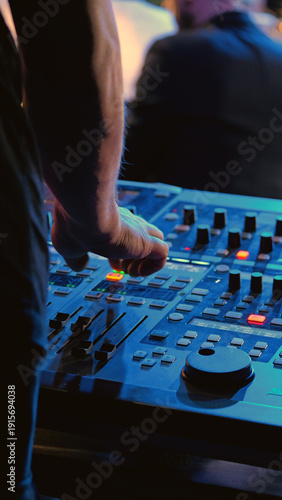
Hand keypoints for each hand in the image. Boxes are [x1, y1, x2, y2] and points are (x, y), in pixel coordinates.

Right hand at [51, 204, 168, 276]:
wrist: (85, 214)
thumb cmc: (74, 225)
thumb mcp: (68, 245)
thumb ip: (75, 257)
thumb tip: (79, 266)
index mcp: (110, 219)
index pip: (124, 232)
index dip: (119, 251)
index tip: (111, 262)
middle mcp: (127, 222)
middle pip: (143, 235)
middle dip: (133, 255)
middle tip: (119, 266)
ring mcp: (139, 231)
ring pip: (156, 242)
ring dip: (144, 262)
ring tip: (129, 271)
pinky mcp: (147, 242)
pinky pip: (162, 255)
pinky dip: (152, 268)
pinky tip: (135, 272)